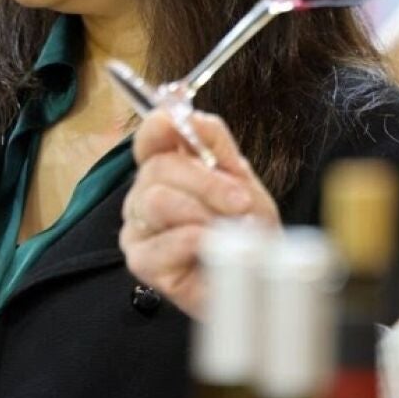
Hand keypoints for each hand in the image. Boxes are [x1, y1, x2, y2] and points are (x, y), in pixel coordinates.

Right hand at [119, 109, 279, 319]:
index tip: (179, 123)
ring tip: (230, 230)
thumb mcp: (243, 180)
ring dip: (202, 212)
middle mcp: (144, 194)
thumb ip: (216, 145)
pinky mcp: (141, 261)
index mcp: (167, 167)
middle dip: (206, 182)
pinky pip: (162, 242)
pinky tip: (213, 250)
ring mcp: (138, 227)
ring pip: (156, 201)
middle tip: (240, 202)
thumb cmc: (248, 231)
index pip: (150, 135)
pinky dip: (195, 241)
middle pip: (158, 167)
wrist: (260, 281)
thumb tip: (193, 116)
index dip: (160, 125)